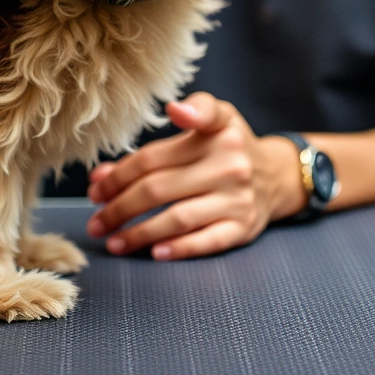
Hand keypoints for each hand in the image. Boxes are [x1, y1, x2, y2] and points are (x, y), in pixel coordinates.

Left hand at [83, 93, 306, 260]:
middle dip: (120, 207)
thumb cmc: (227, 147)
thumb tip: (101, 174)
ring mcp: (237, 198)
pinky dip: (180, 248)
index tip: (97, 187)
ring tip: (114, 241)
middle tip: (97, 220)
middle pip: (158, 189)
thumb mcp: (207, 121)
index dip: (119, 173)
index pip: (153, 156)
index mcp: (215, 132)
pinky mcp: (245, 227)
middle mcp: (229, 164)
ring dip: (140, 233)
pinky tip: (155, 253)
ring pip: (178, 218)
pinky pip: (208, 241)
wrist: (277, 174)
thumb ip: (154, 145)